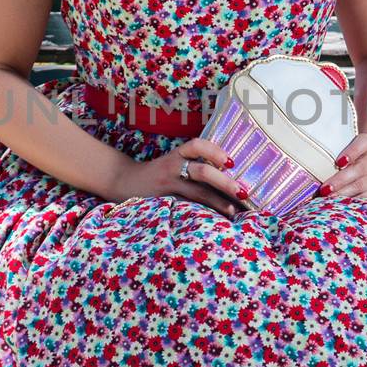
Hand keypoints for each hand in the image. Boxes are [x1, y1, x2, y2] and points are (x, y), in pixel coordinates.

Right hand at [110, 138, 252, 219]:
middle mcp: (172, 167)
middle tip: (244, 192)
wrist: (123, 181)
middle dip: (225, 182)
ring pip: (197, 192)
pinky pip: (185, 208)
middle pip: (202, 172)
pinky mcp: (162, 202)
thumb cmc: (157, 173)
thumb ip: (195, 164)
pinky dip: (202, 214)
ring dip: (219, 201)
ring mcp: (167, 186)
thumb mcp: (173, 162)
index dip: (214, 151)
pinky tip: (214, 220)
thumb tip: (229, 172)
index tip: (230, 162)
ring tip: (235, 210)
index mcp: (176, 155)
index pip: (196, 145)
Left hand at [318, 132, 366, 202]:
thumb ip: (327, 155)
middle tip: (325, 189)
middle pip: (360, 168)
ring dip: (344, 194)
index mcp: (365, 145)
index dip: (353, 151)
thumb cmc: (342, 163)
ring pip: (362, 186)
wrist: (364, 176)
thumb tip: (306, 162)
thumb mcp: (338, 155)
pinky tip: (340, 207)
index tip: (339, 162)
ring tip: (329, 200)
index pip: (364, 142)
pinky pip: (366, 200)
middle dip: (341, 180)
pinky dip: (352, 204)